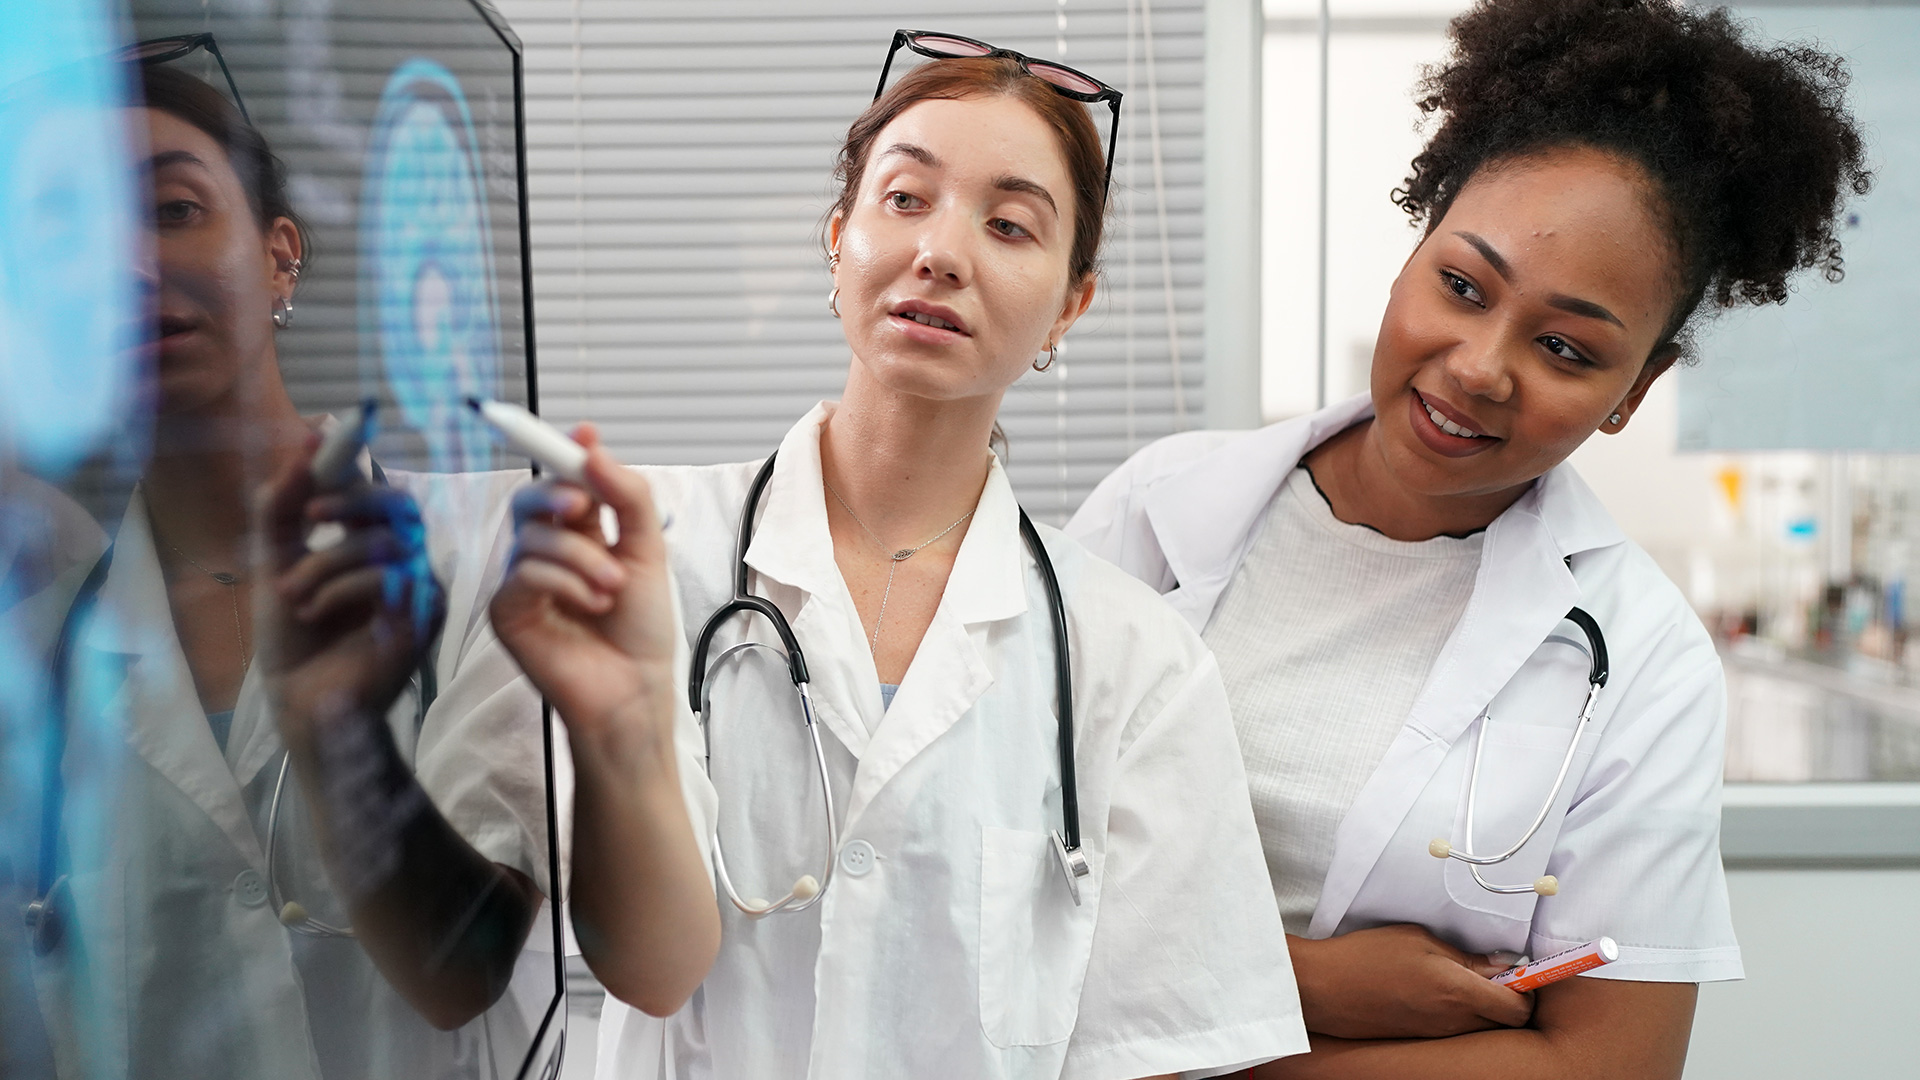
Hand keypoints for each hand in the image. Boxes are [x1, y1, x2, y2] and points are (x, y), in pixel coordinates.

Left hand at [257, 432, 445, 750]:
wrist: (297, 697)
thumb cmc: (291, 635)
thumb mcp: (274, 559)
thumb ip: (281, 505)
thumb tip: (303, 443)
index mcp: (369, 542)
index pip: (376, 488)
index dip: (353, 465)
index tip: (323, 442)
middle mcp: (401, 560)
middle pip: (397, 504)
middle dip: (348, 502)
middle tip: (307, 517)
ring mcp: (417, 588)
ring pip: (388, 542)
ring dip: (327, 563)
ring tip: (293, 594)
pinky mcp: (422, 617)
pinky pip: (390, 578)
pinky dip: (343, 588)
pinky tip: (316, 611)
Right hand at [489, 423, 678, 741]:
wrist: (633, 689)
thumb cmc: (641, 629)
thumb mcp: (647, 552)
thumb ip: (627, 497)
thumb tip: (592, 444)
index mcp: (582, 533)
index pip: (563, 481)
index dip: (565, 452)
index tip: (581, 432)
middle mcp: (547, 552)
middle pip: (530, 499)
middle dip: (557, 493)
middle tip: (583, 507)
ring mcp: (523, 581)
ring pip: (533, 536)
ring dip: (581, 558)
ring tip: (612, 589)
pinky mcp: (507, 611)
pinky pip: (524, 573)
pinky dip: (565, 583)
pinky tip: (591, 607)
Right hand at [1289, 925, 1532, 1039]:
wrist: (1321, 989)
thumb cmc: (1366, 956)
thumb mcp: (1417, 940)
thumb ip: (1464, 956)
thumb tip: (1501, 965)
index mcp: (1458, 992)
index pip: (1519, 1008)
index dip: (1527, 990)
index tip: (1519, 970)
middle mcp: (1453, 1021)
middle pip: (1505, 1022)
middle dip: (1507, 1000)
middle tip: (1490, 973)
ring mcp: (1436, 1034)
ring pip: (1480, 1027)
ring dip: (1480, 1007)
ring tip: (1456, 979)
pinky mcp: (1420, 1039)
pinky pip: (1454, 1030)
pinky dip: (1456, 1014)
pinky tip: (1432, 992)